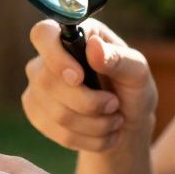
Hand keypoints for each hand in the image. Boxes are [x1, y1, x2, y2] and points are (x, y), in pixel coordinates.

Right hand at [22, 19, 157, 152]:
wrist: (126, 122)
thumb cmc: (132, 88)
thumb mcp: (138, 72)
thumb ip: (119, 58)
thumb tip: (93, 48)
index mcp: (73, 35)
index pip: (43, 34)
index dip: (54, 57)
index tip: (78, 77)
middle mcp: (46, 57)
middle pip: (48, 82)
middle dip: (88, 103)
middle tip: (114, 105)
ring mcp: (37, 86)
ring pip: (55, 113)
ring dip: (94, 124)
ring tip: (114, 121)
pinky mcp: (36, 113)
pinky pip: (56, 133)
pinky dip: (87, 139)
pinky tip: (103, 134)